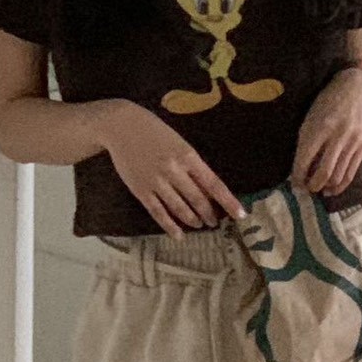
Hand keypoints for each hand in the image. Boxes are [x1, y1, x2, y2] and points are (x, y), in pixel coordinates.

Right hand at [90, 99, 246, 238]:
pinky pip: (158, 212)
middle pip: (197, 199)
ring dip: (192, 219)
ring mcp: (157, 181)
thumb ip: (192, 165)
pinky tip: (178, 235)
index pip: (214, 184)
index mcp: (188, 155)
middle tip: (214, 222)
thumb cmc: (154, 132)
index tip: (240, 214)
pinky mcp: (141, 190)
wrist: (122, 126)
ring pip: (179, 208)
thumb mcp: (179, 142)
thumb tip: (208, 190)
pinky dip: (169, 226)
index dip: (228, 201)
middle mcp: (174, 169)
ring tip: (199, 225)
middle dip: (209, 214)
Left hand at [291, 63, 361, 198]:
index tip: (294, 184)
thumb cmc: (330, 100)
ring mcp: (352, 141)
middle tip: (305, 189)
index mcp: (320, 126)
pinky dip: (339, 186)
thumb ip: (306, 140)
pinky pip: (350, 173)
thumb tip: (299, 169)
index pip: (304, 160)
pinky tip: (331, 189)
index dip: (297, 177)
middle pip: (323, 173)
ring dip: (325, 187)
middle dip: (311, 186)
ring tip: (317, 189)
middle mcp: (337, 135)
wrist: (361, 87)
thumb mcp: (312, 115)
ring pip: (337, 176)